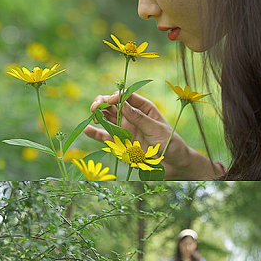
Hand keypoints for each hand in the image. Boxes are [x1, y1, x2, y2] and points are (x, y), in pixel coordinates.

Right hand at [84, 92, 222, 179]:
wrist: (173, 165)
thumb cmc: (170, 143)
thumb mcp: (156, 128)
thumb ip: (139, 117)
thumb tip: (122, 104)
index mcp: (143, 109)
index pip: (126, 97)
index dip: (115, 96)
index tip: (108, 101)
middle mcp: (131, 117)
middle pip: (112, 105)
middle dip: (102, 103)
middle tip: (95, 107)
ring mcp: (124, 130)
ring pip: (106, 118)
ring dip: (97, 115)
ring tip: (92, 115)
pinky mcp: (119, 144)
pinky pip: (105, 136)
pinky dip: (95, 133)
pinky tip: (86, 129)